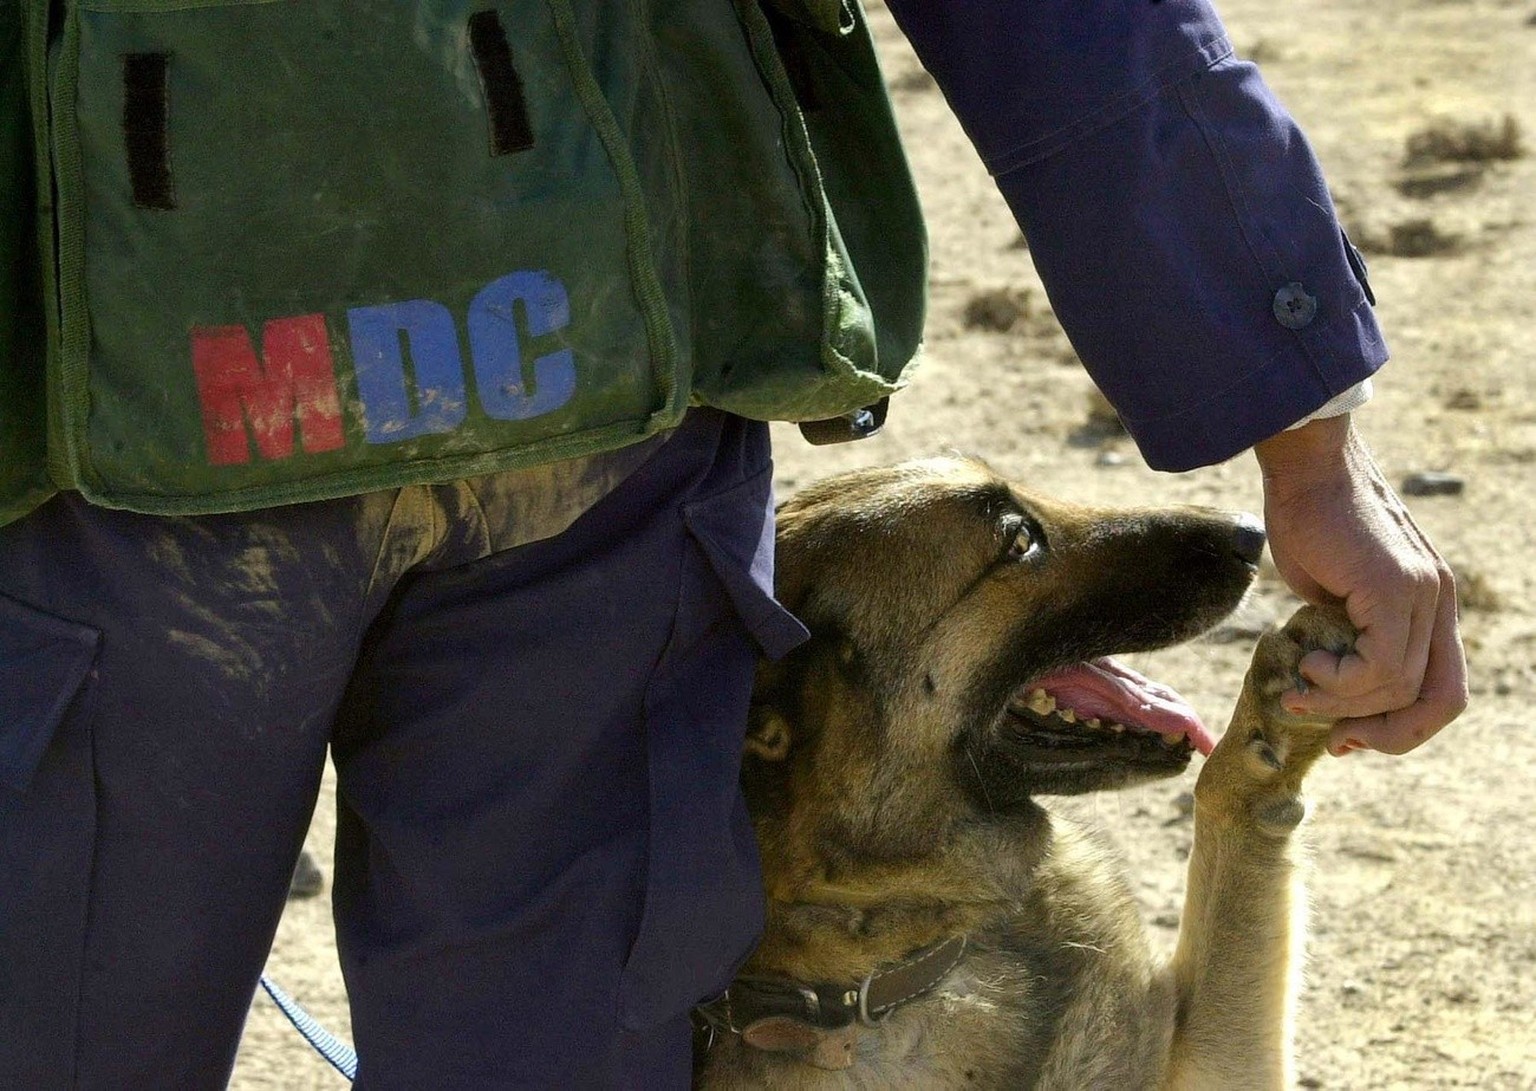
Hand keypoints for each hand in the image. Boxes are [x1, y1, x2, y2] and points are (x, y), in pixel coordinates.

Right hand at [1252, 415, 1466, 754]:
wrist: (1306, 466)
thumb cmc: (1306, 517)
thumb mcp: (1330, 591)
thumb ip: (1344, 631)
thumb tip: (1328, 678)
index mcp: (1430, 602)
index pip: (1442, 687)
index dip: (1402, 726)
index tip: (1347, 735)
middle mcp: (1439, 600)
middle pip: (1439, 700)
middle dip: (1385, 734)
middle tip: (1334, 738)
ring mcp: (1423, 594)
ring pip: (1400, 687)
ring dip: (1341, 703)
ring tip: (1300, 688)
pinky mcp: (1395, 589)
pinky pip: (1380, 666)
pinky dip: (1339, 680)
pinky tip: (1308, 662)